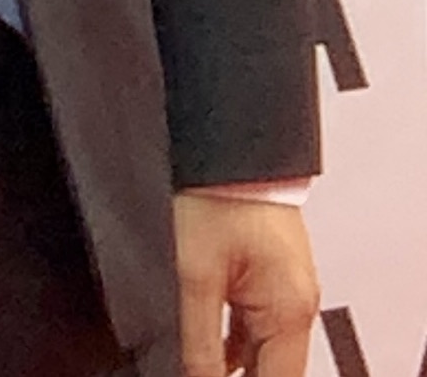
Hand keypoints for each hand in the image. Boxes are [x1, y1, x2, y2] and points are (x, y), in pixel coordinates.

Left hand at [173, 193, 318, 376]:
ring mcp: (285, 287)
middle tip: (199, 370)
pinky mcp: (269, 272)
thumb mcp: (195, 274)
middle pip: (272, 368)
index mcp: (290, 309)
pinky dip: (233, 338)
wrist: (226, 140)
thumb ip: (200, 341)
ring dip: (235, 362)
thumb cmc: (217, 191)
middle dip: (236, 376)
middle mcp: (297, 302)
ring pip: (262, 347)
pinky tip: (206, 346)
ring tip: (199, 362)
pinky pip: (254, 322)